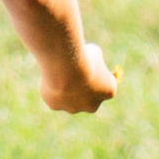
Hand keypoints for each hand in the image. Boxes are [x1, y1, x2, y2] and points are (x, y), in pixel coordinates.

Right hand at [26, 0, 122, 118]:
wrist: (65, 65)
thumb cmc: (83, 55)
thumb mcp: (93, 51)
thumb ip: (94, 59)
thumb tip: (90, 58)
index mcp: (109, 91)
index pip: (107, 87)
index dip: (99, 78)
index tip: (93, 69)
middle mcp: (92, 105)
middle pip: (89, 100)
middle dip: (84, 91)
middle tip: (76, 76)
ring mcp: (73, 108)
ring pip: (70, 100)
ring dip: (67, 90)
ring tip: (60, 73)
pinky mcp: (55, 106)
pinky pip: (53, 97)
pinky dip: (51, 88)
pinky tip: (50, 76)